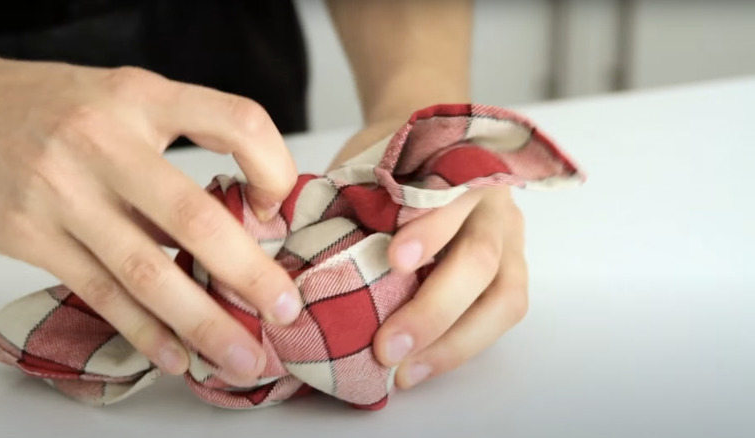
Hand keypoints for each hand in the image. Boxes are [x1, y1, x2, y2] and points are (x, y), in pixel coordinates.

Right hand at [0, 52, 302, 382]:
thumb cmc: (64, 108)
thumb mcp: (131, 99)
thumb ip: (187, 144)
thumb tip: (250, 218)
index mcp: (143, 98)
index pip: (235, 122)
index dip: (273, 168)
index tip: (276, 209)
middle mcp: (103, 142)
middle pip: (192, 217)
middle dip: (248, 274)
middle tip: (285, 311)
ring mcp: (62, 192)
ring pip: (145, 270)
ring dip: (201, 322)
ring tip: (241, 356)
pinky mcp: (31, 235)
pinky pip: (100, 293)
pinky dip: (143, 331)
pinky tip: (177, 355)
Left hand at [333, 120, 527, 388]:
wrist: (425, 133)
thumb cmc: (389, 155)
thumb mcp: (368, 161)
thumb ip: (353, 199)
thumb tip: (297, 260)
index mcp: (457, 163)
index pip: (453, 197)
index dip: (430, 231)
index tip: (394, 260)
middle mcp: (491, 203)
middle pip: (479, 258)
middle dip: (434, 308)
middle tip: (387, 346)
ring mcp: (510, 238)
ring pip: (503, 297)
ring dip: (454, 342)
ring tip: (406, 373)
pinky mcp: (513, 269)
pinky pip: (502, 313)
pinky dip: (464, 345)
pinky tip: (423, 366)